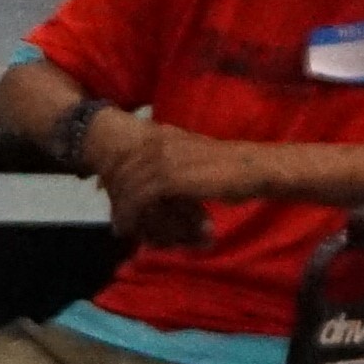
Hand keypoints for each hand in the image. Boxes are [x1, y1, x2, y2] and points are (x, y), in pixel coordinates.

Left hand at [96, 114, 245, 244]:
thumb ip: (174, 165)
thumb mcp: (195, 161)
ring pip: (128, 184)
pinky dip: (131, 214)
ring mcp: (163, 158)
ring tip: (122, 228)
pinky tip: (130, 228)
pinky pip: (139, 197)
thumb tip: (159, 182)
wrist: (254, 168)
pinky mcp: (169, 177)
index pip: (128, 154)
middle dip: (115, 195)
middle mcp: (160, 142)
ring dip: (122, 208)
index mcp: (165, 135)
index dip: (115, 175)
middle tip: (116, 218)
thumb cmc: (231, 167)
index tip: (108, 193)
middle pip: (123, 169)